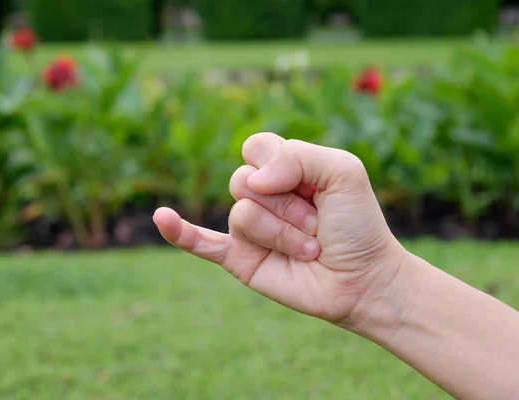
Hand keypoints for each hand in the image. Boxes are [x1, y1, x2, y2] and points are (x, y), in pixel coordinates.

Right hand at [153, 133, 407, 325]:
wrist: (363, 279)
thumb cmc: (357, 224)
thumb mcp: (343, 172)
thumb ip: (299, 155)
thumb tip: (253, 180)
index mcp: (282, 169)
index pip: (255, 147)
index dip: (281, 164)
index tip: (314, 186)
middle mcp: (261, 195)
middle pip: (243, 179)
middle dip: (287, 203)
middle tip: (317, 223)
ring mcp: (248, 228)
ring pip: (242, 214)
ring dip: (282, 232)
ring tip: (309, 247)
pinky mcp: (239, 258)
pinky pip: (200, 243)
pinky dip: (179, 232)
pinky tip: (162, 219)